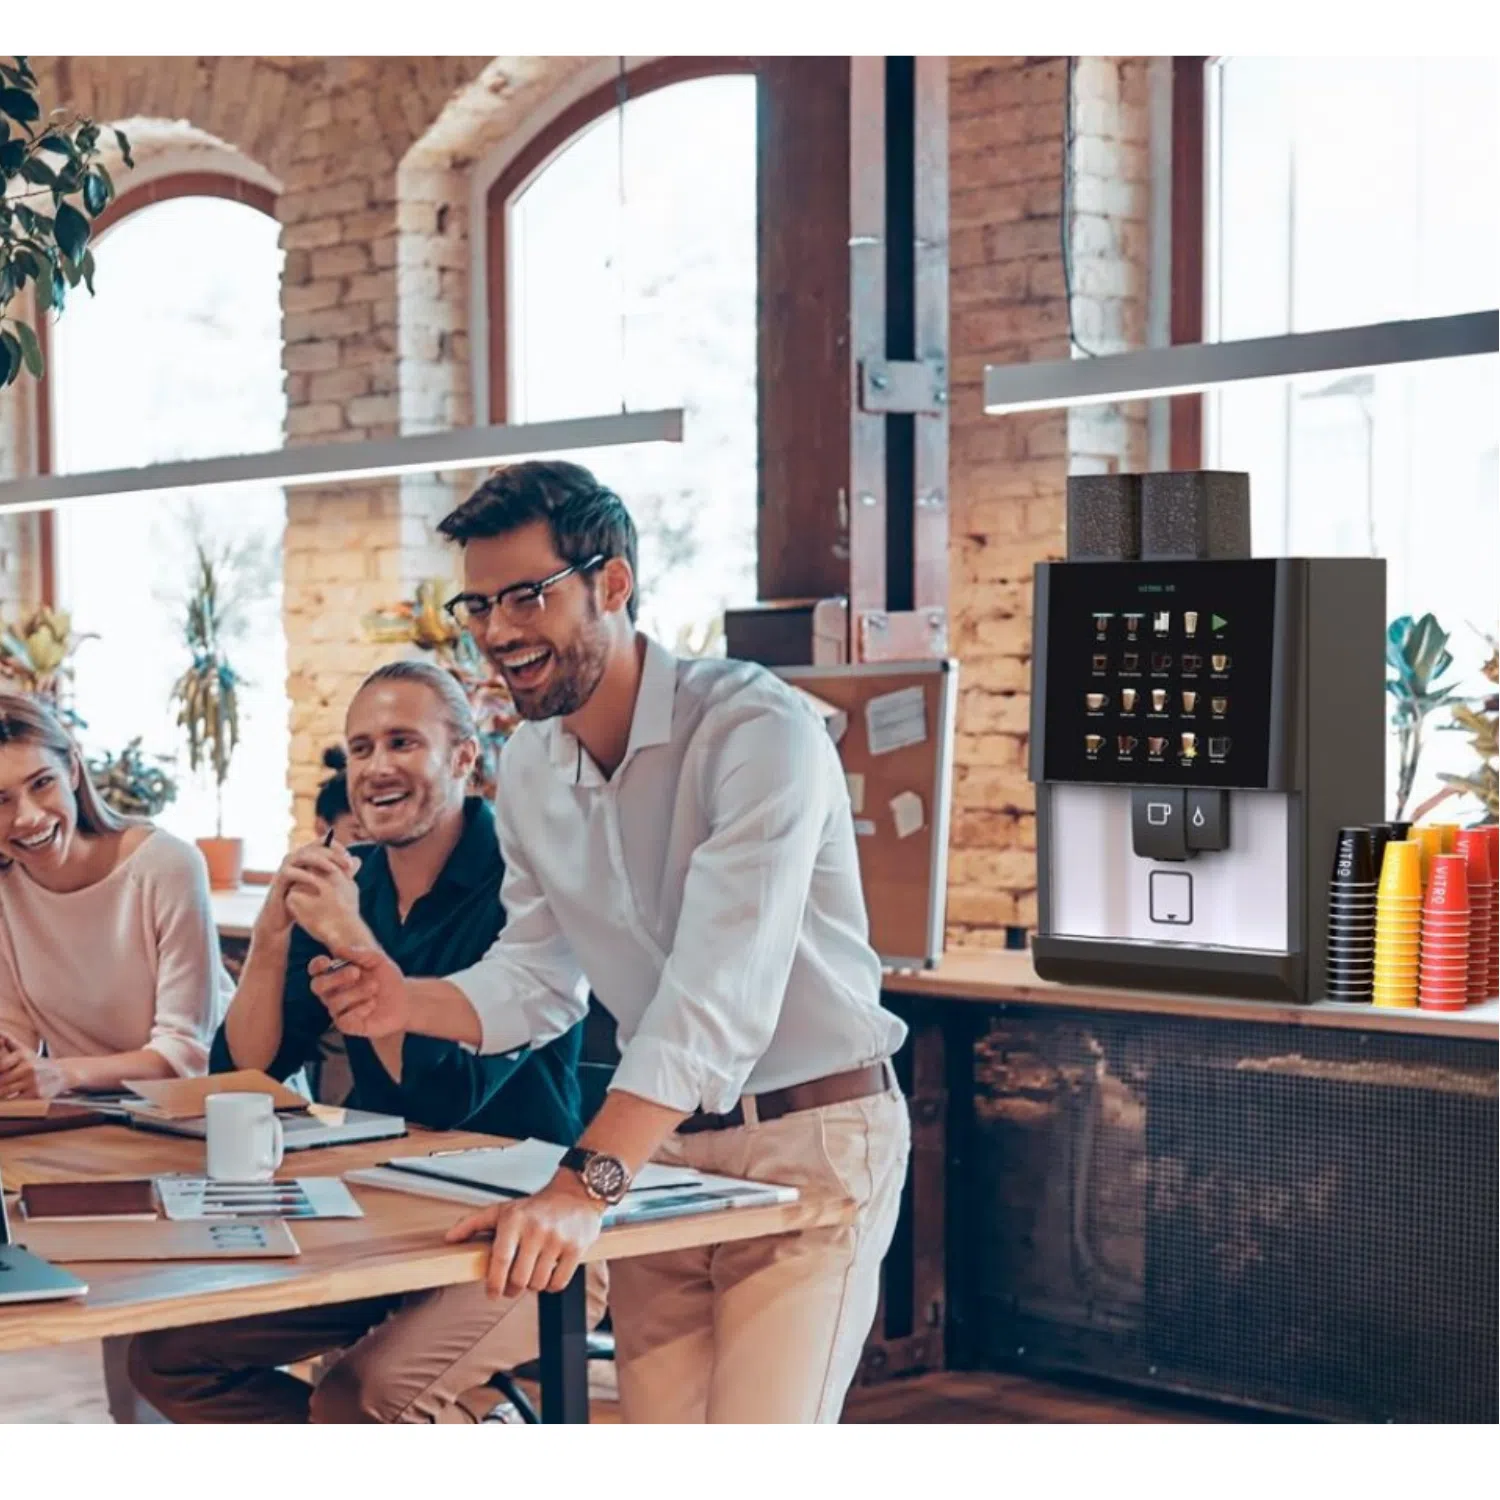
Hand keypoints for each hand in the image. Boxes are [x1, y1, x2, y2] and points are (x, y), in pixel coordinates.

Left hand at [0, 1042, 68, 1101]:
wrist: (63, 1074)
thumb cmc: (37, 1063)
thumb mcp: (24, 1050)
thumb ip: (9, 1041)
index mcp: (23, 1055)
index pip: (1, 1065)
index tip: (0, 1073)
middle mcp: (29, 1067)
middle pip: (1, 1080)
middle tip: (1, 1083)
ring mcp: (34, 1082)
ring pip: (6, 1092)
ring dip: (0, 1095)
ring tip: (1, 1094)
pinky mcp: (38, 1095)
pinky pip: (16, 1101)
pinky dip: (10, 1102)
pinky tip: (10, 1100)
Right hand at [255, 841, 360, 943]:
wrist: (283, 917)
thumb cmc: (305, 898)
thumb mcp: (325, 883)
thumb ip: (340, 872)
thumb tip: (358, 860)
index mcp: (307, 855)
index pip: (322, 842)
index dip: (337, 847)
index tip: (351, 859)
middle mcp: (295, 857)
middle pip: (315, 847)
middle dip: (333, 854)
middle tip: (348, 865)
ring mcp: (285, 866)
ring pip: (303, 855)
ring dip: (320, 861)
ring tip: (334, 870)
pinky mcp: (278, 879)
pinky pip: (290, 872)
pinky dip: (305, 875)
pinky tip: (317, 882)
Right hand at [310, 946, 409, 1036]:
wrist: (405, 1001)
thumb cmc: (388, 979)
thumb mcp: (378, 961)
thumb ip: (360, 953)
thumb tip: (338, 948)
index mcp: (336, 974)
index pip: (316, 970)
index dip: (316, 965)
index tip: (327, 961)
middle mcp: (333, 993)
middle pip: (317, 986)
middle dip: (335, 978)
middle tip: (356, 972)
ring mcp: (339, 1010)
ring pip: (334, 1003)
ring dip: (356, 992)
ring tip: (374, 988)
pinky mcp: (347, 1025)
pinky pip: (343, 1020)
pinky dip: (359, 1009)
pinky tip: (372, 1004)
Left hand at [445, 1174, 603, 1298]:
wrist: (576, 1194)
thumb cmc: (535, 1207)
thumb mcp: (502, 1210)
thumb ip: (473, 1223)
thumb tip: (448, 1238)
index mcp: (514, 1219)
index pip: (500, 1260)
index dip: (494, 1283)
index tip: (491, 1294)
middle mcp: (536, 1228)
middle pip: (519, 1278)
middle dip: (513, 1288)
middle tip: (513, 1286)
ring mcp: (557, 1238)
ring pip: (538, 1283)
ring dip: (533, 1285)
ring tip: (533, 1272)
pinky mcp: (576, 1247)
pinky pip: (558, 1283)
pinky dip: (551, 1285)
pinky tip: (549, 1272)